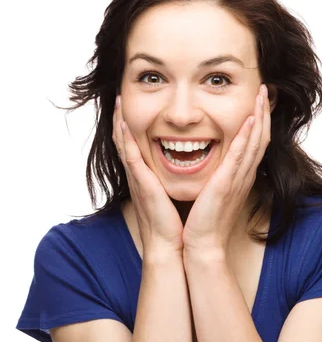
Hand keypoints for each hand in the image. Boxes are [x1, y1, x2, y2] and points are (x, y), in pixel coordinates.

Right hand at [112, 96, 183, 257]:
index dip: (130, 126)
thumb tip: (182, 170)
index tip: (130, 106)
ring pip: (125, 144)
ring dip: (120, 121)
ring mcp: (138, 180)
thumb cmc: (171, 224)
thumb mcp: (169, 196)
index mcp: (146, 177)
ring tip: (118, 100)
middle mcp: (139, 176)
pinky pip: (132, 158)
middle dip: (120, 117)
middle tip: (119, 95)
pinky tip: (125, 124)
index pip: (135, 146)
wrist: (168, 246)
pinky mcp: (143, 186)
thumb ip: (169, 182)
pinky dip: (127, 140)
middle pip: (125, 140)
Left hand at [182, 84, 270, 257]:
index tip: (259, 101)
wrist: (202, 243)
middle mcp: (244, 175)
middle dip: (264, 112)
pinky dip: (246, 136)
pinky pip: (241, 156)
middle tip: (266, 89)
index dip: (259, 121)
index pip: (254, 143)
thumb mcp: (214, 192)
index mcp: (240, 176)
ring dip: (260, 117)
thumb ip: (218, 176)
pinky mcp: (228, 184)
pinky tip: (250, 119)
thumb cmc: (205, 220)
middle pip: (261, 138)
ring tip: (262, 95)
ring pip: (255, 142)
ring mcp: (238, 179)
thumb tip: (214, 163)